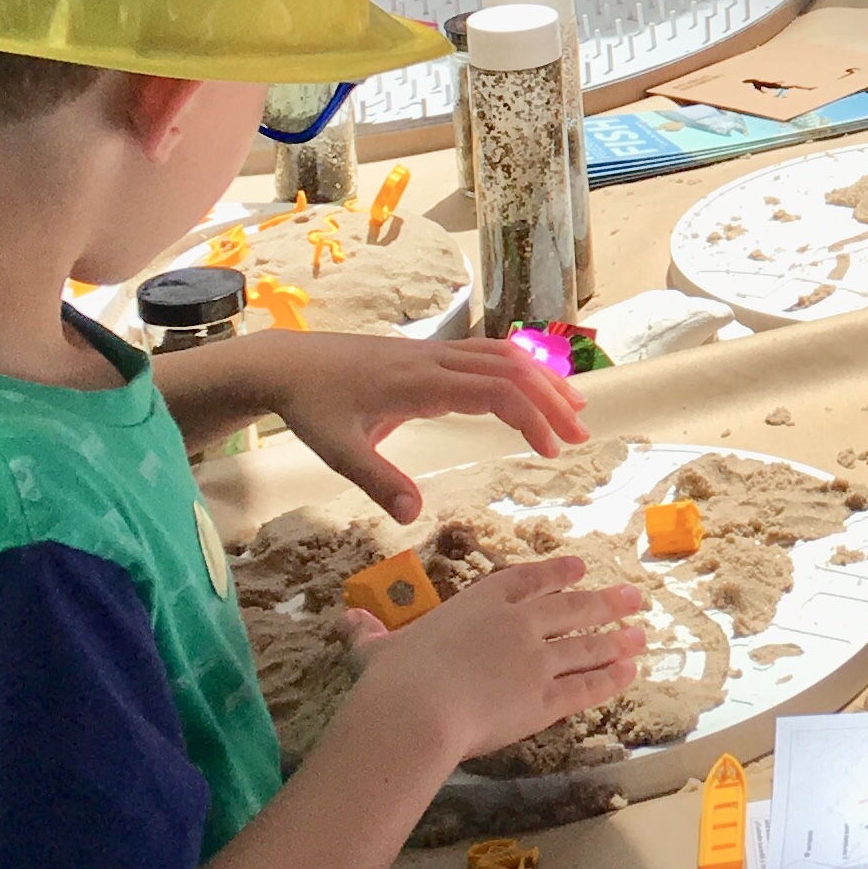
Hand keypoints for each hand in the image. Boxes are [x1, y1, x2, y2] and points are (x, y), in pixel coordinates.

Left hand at [261, 333, 586, 522]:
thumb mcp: (338, 451)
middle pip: (511, 368)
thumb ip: (377, 481)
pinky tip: (530, 388)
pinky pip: (486, 353)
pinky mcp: (429, 354)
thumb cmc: (313, 408)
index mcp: (420, 382)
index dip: (531, 417)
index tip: (552, 451)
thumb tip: (414, 515)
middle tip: (580, 435)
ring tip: (572, 409)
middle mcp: (435, 360)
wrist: (288, 364)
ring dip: (541, 379)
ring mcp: (434, 353)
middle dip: (550, 400)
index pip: (495, 391)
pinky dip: (519, 369)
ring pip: (503, 355)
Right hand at [344, 551, 648, 771]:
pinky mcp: (544, 700)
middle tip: (633, 596)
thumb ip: (370, 634)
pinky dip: (610, 679)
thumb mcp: (378, 650)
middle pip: (570, 608)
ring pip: (586, 645)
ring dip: (616, 639)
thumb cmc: (393, 679)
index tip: (580, 567)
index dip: (556, 573)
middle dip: (604, 601)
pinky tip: (629, 672)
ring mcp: (536, 661)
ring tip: (642, 633)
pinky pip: (585, 687)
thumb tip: (346, 620)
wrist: (416, 714)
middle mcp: (517, 625)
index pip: (526, 581)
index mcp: (479, 603)